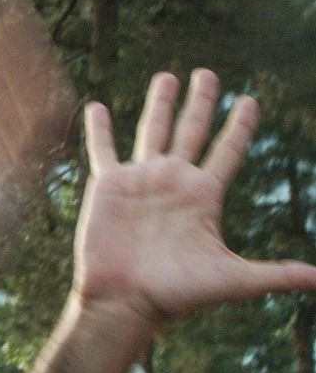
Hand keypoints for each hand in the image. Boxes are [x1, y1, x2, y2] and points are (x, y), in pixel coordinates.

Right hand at [74, 69, 315, 333]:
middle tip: (208, 73)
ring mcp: (142, 179)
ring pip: (153, 130)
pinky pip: (103, 149)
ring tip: (167, 77)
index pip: (228, 150)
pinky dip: (99, 128)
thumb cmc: (178, 293)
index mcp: (204, 195)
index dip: (240, 126)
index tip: (251, 100)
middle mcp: (174, 180)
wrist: (127, 299)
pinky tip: (96, 107)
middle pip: (192, 130)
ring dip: (159, 103)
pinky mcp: (110, 184)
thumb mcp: (232, 278)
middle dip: (201, 101)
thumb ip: (275, 273)